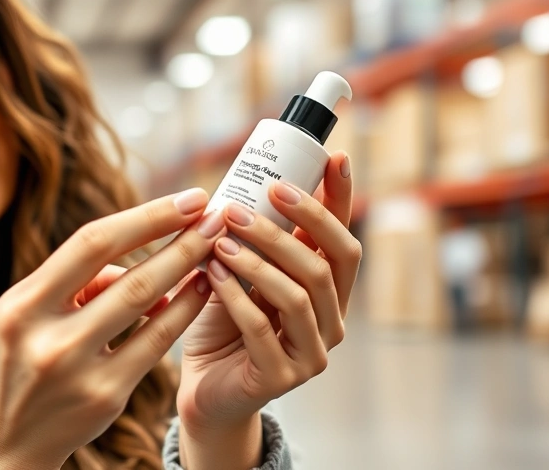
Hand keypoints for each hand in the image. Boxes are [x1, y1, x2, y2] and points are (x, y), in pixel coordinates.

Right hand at [0, 188, 222, 469]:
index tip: (187, 199)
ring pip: (150, 307)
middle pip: (132, 276)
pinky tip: (200, 292)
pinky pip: (156, 344)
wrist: (4, 444)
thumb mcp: (25, 316)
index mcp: (21, 305)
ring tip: (214, 248)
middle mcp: (48, 336)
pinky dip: (182, 313)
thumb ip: (73, 283)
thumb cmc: (17, 363)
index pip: (91, 244)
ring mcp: (80, 370)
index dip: (146, 218)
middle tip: (215, 215)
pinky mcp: (107, 396)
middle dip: (182, 240)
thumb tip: (137, 260)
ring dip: (189, 272)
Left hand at [177, 152, 359, 437]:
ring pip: (298, 294)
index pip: (343, 241)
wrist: (204, 391)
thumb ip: (256, 240)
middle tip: (259, 195)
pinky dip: (235, 295)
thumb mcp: (242, 274)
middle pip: (328, 263)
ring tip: (223, 235)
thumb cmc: (223, 325)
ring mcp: (312, 354)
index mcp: (328, 294)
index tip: (333, 157)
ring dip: (259, 258)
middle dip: (296, 223)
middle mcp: (331, 323)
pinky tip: (211, 272)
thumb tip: (250, 180)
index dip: (342, 199)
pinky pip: (262, 329)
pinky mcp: (282, 378)